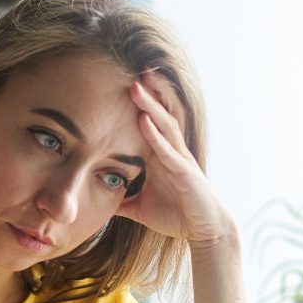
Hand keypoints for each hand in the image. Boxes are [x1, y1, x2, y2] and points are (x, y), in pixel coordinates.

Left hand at [116, 71, 234, 244]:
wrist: (204, 232)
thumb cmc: (176, 216)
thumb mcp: (140, 208)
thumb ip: (121, 201)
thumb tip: (97, 203)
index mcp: (161, 156)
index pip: (148, 123)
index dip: (139, 104)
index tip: (121, 84)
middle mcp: (171, 152)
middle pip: (159, 116)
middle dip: (148, 93)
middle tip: (132, 70)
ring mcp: (179, 160)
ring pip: (165, 126)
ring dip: (151, 105)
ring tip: (137, 85)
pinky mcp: (185, 173)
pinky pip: (168, 151)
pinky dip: (155, 135)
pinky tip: (144, 120)